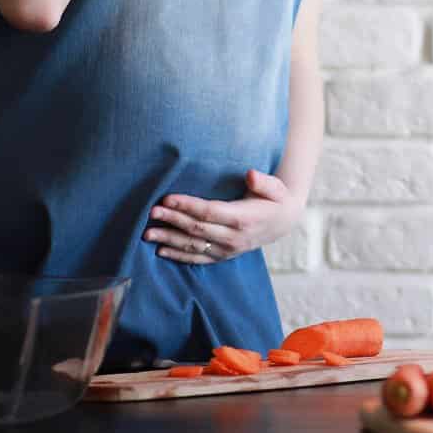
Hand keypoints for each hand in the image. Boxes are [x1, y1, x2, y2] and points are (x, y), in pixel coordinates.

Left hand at [144, 171, 304, 264]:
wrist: (284, 222)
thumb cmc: (276, 198)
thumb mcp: (276, 187)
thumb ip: (263, 181)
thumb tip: (250, 174)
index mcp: (243, 218)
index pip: (209, 212)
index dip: (187, 206)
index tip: (168, 198)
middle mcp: (233, 238)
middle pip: (197, 229)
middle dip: (172, 220)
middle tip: (151, 212)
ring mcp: (228, 250)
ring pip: (193, 246)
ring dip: (169, 239)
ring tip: (147, 233)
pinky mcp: (224, 256)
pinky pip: (198, 258)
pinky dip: (179, 256)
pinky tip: (161, 251)